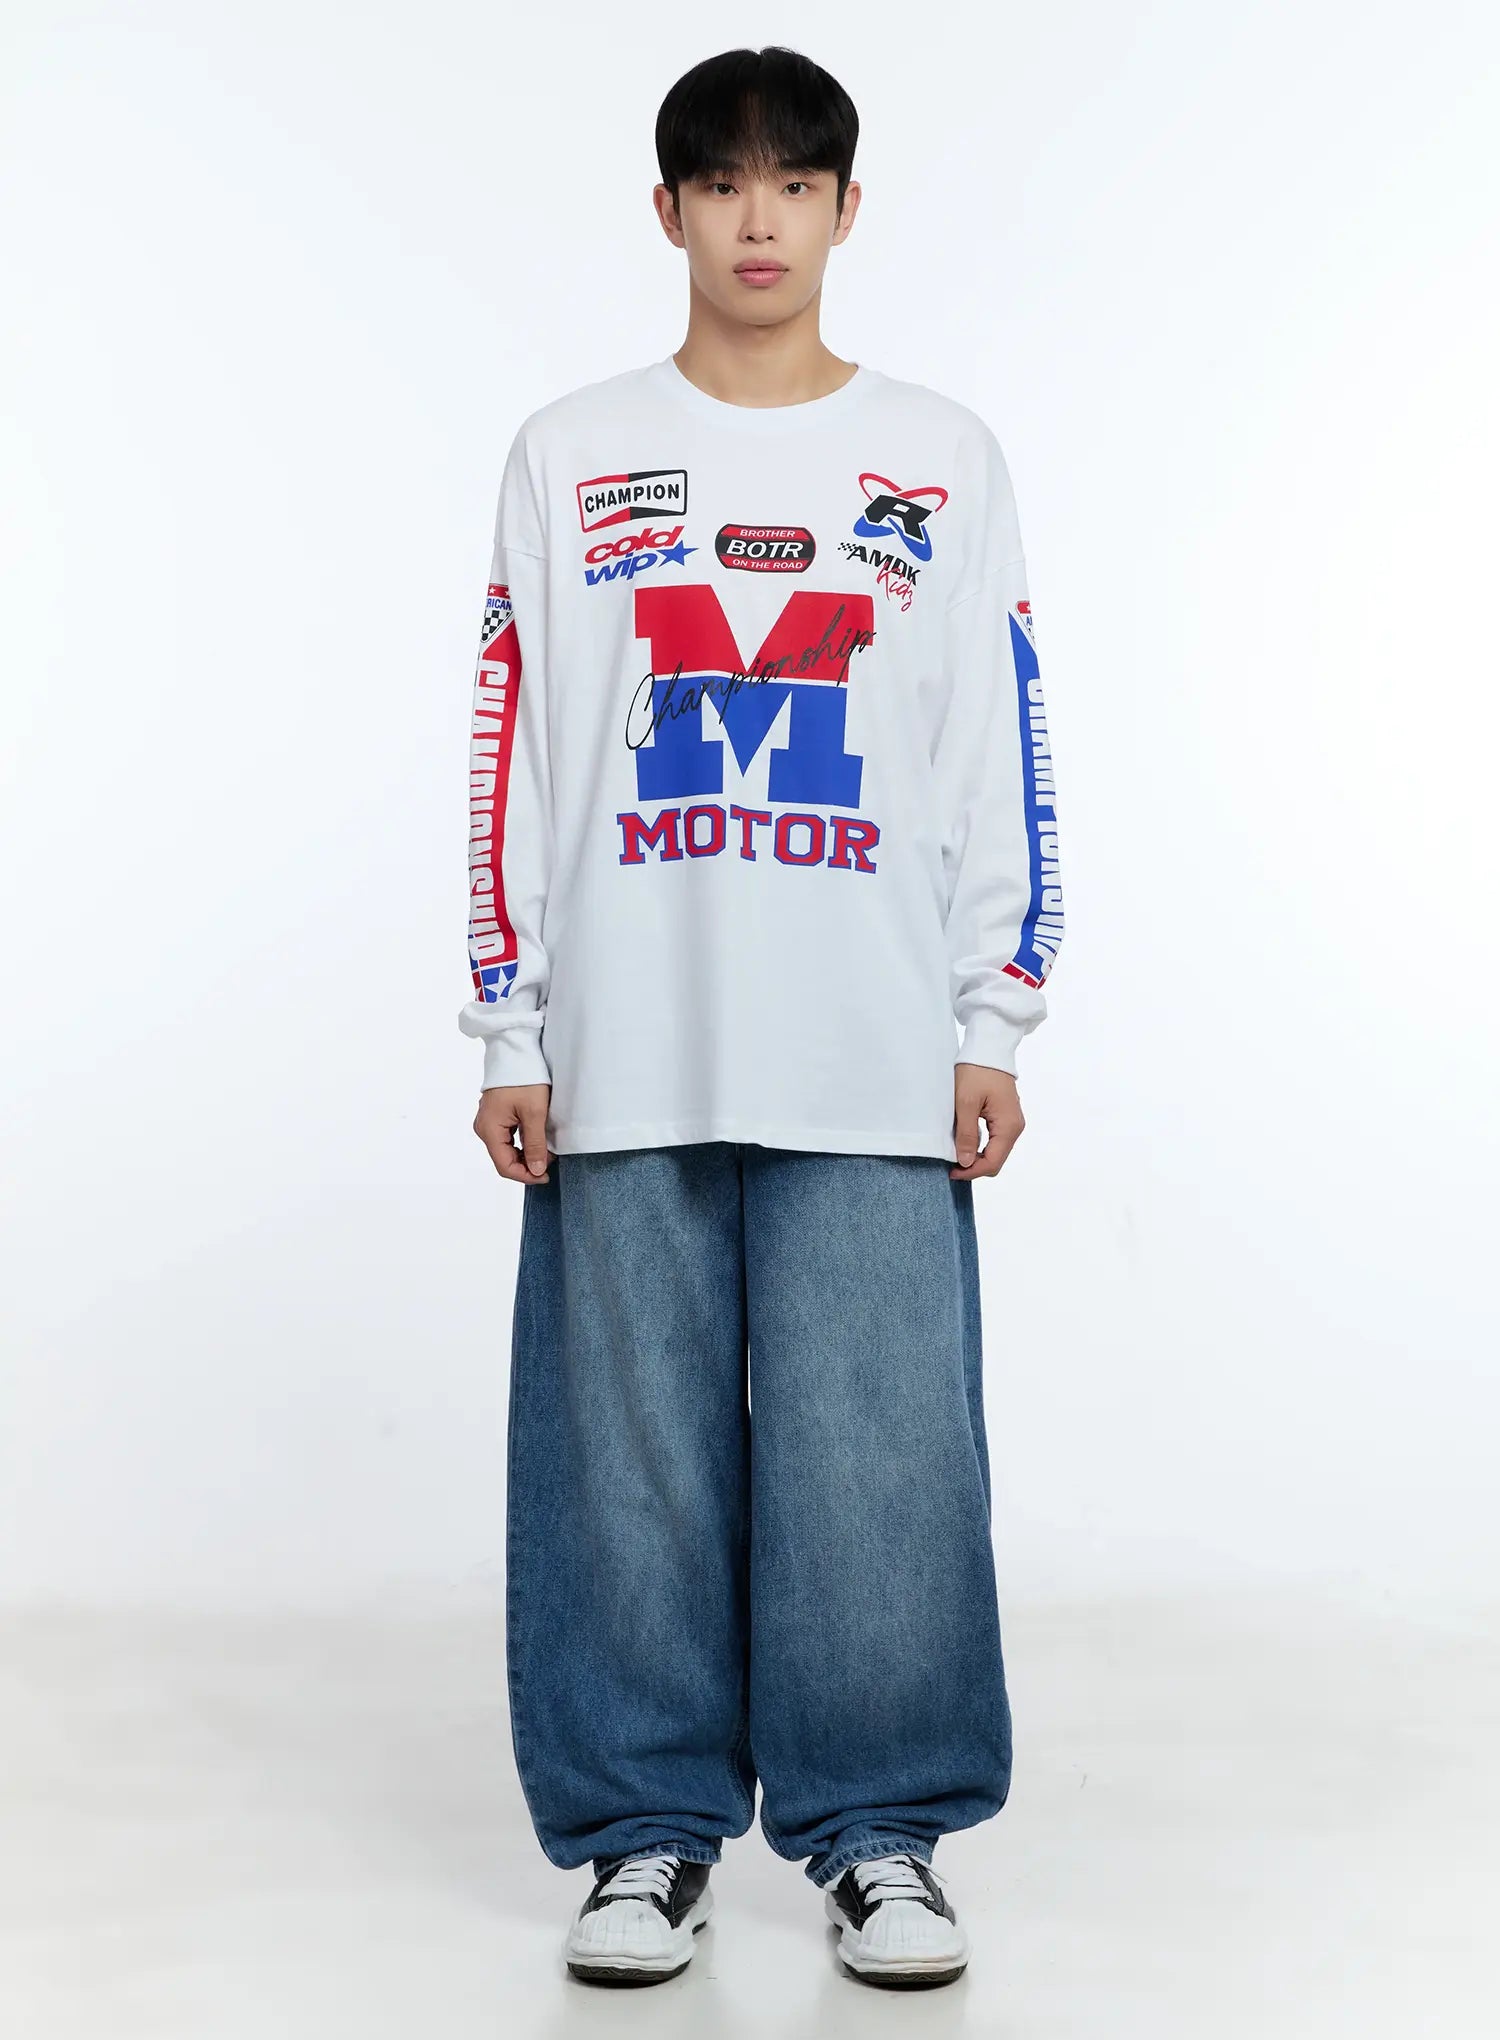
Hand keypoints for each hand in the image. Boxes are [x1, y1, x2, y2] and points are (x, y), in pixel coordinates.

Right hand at [474, 1083, 552, 1183]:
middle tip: (550, 1162)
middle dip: (527, 1165)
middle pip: (504, 1159)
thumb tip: (536, 1170)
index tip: (545, 1175)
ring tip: (547, 1150)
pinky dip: (522, 1143)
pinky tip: (538, 1140)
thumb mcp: (534, 1113)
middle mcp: (484, 1128)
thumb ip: (535, 1144)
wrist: (515, 1051)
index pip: (504, 1166)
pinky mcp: (495, 1115)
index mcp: (489, 1129)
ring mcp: (488, 1121)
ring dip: (526, 1154)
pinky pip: (507, 1137)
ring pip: (506, 1149)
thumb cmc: (524, 1078)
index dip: (526, 1176)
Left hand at [951, 1063, 1023, 1179]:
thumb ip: (966, 1134)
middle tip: (950, 1164)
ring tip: (955, 1152)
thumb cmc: (977, 1071)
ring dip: (976, 1156)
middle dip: (974, 1166)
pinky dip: (980, 1146)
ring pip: (995, 1152)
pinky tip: (965, 1141)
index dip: (971, 1171)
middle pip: (996, 1160)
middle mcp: (1015, 1127)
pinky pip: (995, 1140)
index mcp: (1008, 1126)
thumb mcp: (965, 1103)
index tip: (951, 1171)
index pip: (993, 1162)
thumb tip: (965, 1162)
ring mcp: (1012, 1123)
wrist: (988, 1049)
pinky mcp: (1006, 1118)